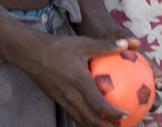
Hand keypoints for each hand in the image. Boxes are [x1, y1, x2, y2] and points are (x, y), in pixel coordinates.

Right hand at [11, 31, 138, 124]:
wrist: (30, 53)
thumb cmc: (58, 47)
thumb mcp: (84, 43)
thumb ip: (107, 46)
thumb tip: (131, 43)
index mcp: (79, 82)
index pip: (98, 105)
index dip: (112, 113)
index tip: (126, 115)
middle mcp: (71, 95)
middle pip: (90, 120)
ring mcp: (63, 100)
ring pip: (81, 121)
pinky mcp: (58, 100)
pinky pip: (74, 115)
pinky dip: (85, 120)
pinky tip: (94, 117)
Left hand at [96, 27, 161, 111]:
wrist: (100, 44)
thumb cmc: (113, 39)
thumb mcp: (119, 35)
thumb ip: (126, 37)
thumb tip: (135, 41)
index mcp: (150, 71)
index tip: (157, 83)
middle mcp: (144, 84)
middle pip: (155, 98)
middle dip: (154, 103)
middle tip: (146, 103)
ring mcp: (133, 92)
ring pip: (138, 107)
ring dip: (136, 112)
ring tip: (125, 112)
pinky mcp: (118, 97)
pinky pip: (118, 105)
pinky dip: (114, 108)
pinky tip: (104, 110)